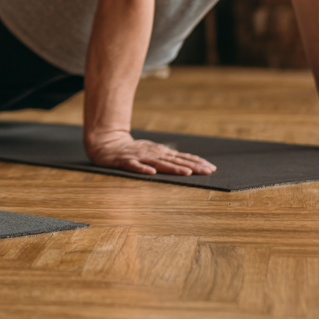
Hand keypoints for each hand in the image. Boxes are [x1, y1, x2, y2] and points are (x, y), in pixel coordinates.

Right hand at [85, 128, 216, 175]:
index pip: (182, 157)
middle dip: (192, 166)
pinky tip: (152, 173)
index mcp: (160, 152)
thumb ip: (168, 157)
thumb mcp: (152, 151)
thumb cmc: (133, 151)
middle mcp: (153, 153)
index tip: (211, 168)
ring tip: (187, 173)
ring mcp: (140, 157)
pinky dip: (144, 170)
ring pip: (159, 164)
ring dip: (173, 168)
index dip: (197, 162)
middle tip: (208, 171)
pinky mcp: (126, 161)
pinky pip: (135, 167)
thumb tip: (189, 163)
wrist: (107, 145)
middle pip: (175, 160)